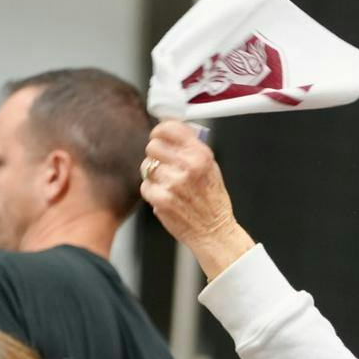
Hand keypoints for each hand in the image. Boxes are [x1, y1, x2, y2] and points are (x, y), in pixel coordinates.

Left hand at [142, 123, 254, 278]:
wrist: (213, 230)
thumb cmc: (212, 200)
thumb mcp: (211, 167)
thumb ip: (192, 148)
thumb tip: (170, 132)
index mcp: (200, 154)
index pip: (169, 128)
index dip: (160, 131)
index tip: (159, 136)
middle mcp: (187, 166)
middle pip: (153, 146)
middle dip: (156, 155)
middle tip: (164, 164)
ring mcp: (172, 183)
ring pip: (147, 166)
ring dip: (154, 174)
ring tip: (169, 184)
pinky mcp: (160, 198)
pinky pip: (145, 185)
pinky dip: (152, 191)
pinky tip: (167, 196)